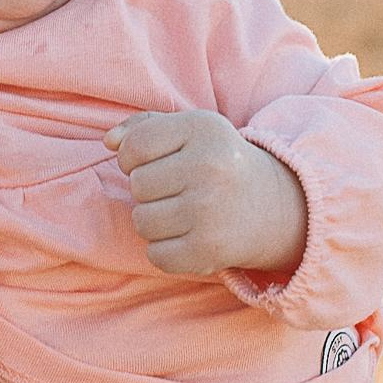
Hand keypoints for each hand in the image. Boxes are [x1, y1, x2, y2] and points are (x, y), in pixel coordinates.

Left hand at [109, 110, 307, 281]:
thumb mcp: (190, 131)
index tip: (155, 163)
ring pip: (142, 222)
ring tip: (183, 213)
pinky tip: (189, 236)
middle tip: (178, 190)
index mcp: (202, 129)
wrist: (273, 206)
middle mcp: (209, 167)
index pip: (133, 146)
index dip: (132, 158)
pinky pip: (156, 254)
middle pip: (137, 185)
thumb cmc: (217, 163)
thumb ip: (144, 127)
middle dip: (148, 190)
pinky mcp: (208, 250)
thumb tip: (109, 141)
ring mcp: (209, 211)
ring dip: (154, 221)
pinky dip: (166, 250)